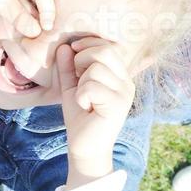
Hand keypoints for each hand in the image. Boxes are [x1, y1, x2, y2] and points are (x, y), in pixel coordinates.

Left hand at [56, 37, 134, 186]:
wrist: (84, 146)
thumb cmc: (80, 116)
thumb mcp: (71, 86)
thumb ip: (68, 66)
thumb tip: (64, 46)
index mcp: (119, 75)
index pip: (107, 46)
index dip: (87, 44)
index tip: (72, 52)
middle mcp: (126, 81)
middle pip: (104, 51)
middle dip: (82, 59)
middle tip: (77, 79)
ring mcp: (125, 93)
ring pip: (96, 69)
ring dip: (81, 83)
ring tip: (84, 98)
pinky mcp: (119, 105)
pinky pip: (92, 87)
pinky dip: (81, 96)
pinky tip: (86, 107)